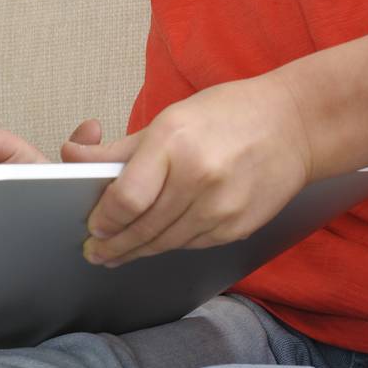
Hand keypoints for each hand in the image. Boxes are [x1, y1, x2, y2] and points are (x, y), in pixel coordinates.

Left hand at [59, 74, 314, 266]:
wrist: (296, 125)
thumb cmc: (230, 114)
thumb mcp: (171, 118)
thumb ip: (119, 149)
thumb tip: (72, 158)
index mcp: (174, 141)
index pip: (125, 199)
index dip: (104, 221)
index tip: (93, 227)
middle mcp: (198, 177)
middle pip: (142, 229)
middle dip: (113, 245)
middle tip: (96, 252)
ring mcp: (221, 207)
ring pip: (165, 243)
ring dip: (138, 250)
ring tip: (119, 253)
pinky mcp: (237, 227)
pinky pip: (192, 245)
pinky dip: (171, 244)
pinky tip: (159, 241)